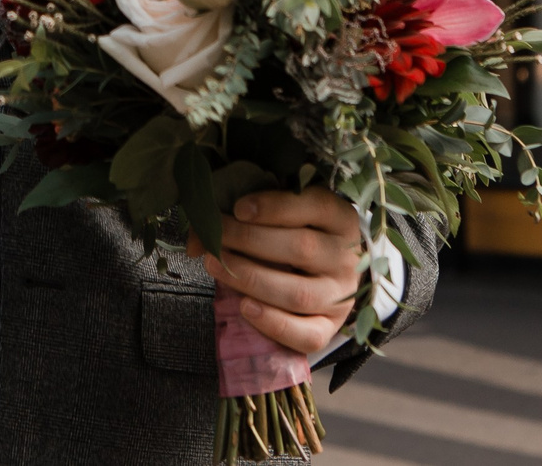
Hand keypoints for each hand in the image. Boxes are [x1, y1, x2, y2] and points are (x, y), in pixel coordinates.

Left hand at [188, 186, 361, 357]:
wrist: (327, 277)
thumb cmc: (295, 235)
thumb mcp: (282, 216)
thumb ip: (246, 216)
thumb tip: (195, 239)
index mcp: (341, 219)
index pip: (314, 206)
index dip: (274, 206)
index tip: (237, 208)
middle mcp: (346, 259)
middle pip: (301, 248)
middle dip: (248, 240)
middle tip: (213, 237)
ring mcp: (340, 297)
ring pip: (298, 294)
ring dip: (250, 279)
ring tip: (214, 265)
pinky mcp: (330, 329)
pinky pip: (307, 335)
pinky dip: (274, 324)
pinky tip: (245, 307)